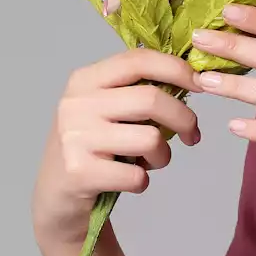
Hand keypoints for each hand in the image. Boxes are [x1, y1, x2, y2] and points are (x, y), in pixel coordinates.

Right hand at [32, 47, 201, 246]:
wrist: (56, 194)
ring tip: (151, 162)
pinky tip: (129, 181)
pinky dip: (143, 182)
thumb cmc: (93, 148)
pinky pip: (137, 176)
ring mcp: (76, 137)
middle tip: (193, 136)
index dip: (176, 68)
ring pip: (150, 139)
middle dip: (185, 119)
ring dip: (163, 156)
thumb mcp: (106, 109)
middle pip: (151, 99)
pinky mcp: (80, 172)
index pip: (138, 60)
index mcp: (85, 80)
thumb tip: (194, 79)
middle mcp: (77, 104)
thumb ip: (138, 92)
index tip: (200, 84)